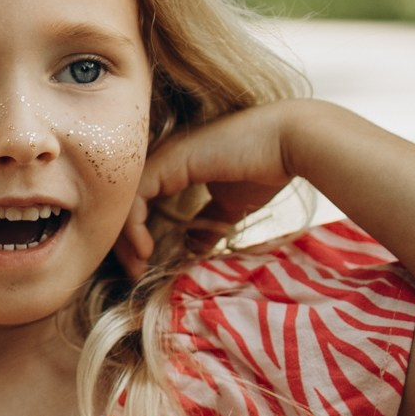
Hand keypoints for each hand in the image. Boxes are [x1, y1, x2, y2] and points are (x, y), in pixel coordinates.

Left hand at [117, 99, 316, 277]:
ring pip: (124, 200)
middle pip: (125, 202)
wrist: (290, 142)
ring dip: (125, 238)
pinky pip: (135, 197)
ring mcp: (163, 156)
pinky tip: (147, 250)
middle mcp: (163, 158)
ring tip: (137, 267)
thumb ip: (208, 225)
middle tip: (134, 273)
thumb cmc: (266, 168)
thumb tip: (193, 247)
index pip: (140, 203)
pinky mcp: (168, 160)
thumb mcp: (230, 206)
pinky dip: (133, 226)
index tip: (144, 266)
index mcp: (175, 166)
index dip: (136, 235)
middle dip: (124, 241)